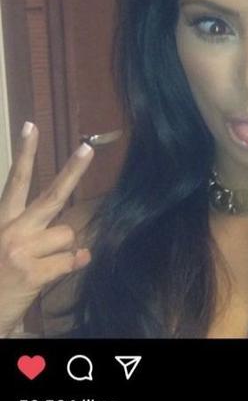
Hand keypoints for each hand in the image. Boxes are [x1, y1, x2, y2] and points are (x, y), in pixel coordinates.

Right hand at [0, 122, 93, 336]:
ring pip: (67, 234)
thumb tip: (85, 251)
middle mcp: (11, 230)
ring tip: (43, 262)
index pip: (16, 181)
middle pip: (51, 196)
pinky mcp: (32, 272)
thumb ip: (44, 242)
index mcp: (3, 221)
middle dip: (73, 171)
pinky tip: (54, 274)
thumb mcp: (10, 249)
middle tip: (87, 149)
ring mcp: (21, 250)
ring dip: (65, 248)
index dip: (26, 153)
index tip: (31, 126)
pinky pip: (70, 260)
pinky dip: (71, 265)